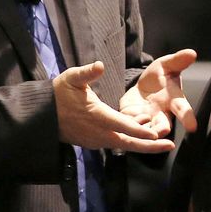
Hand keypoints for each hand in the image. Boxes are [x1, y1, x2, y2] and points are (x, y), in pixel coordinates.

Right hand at [54, 61, 175, 153]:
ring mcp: (95, 140)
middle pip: (128, 143)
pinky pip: (115, 144)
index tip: (156, 133)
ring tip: (161, 139)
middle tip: (169, 146)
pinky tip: (141, 134)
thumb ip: (87, 72)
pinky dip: (129, 141)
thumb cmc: (58, 94)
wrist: (42, 115)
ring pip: (123, 145)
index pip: (122, 125)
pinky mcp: (93, 142)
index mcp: (96, 116)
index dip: (140, 130)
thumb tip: (100, 65)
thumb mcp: (71, 78)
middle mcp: (98, 133)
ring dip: (141, 143)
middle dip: (149, 146)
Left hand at [120, 49, 197, 137]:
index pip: (183, 109)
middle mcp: (163, 114)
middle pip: (164, 126)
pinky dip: (127, 126)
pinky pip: (130, 127)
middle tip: (159, 131)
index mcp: (174, 100)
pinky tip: (123, 124)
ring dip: (143, 131)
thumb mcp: (167, 65)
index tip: (193, 127)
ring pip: (147, 132)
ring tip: (138, 128)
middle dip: (161, 130)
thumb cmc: (160, 76)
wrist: (143, 85)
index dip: (188, 118)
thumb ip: (177, 61)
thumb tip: (192, 53)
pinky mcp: (133, 120)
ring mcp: (148, 119)